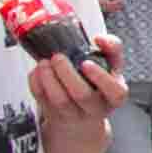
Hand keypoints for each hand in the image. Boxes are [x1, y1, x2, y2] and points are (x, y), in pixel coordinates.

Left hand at [26, 25, 126, 152]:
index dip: (100, 77)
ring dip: (49, 77)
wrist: (82, 112)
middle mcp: (95, 108)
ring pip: (59, 99)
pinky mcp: (53, 113)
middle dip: (67, 72)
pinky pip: (41, 98)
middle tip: (59, 57)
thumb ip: (112, 48)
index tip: (86, 63)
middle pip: (82, 94)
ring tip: (45, 62)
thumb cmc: (98, 83)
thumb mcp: (112, 67)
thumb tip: (100, 39)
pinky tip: (39, 70)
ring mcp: (73, 113)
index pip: (115, 92)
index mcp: (113, 96)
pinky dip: (36, 81)